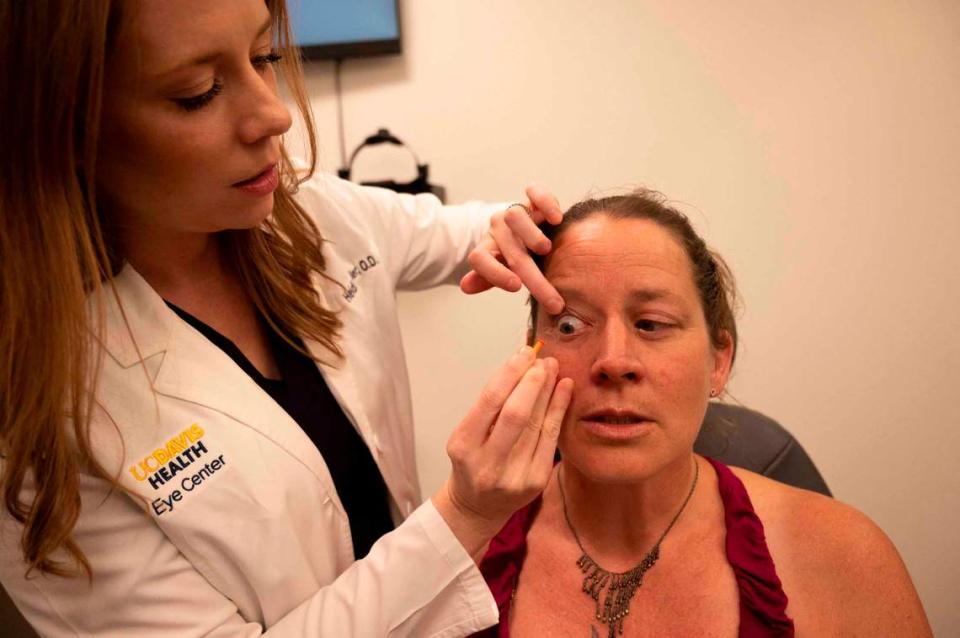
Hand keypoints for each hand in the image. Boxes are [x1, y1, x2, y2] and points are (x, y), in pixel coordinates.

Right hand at [432, 344, 573, 557]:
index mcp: (464, 446)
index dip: (510, 373)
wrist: (477, 507)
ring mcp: (514, 475)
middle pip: (516, 414)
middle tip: (542, 359)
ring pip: (537, 424)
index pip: (490, 402)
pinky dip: (558, 410)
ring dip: (547, 391)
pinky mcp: (536, 480)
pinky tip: (564, 389)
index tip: (523, 353)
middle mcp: (488, 463)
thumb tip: (521, 365)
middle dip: (532, 382)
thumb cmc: (472, 461)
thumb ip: (491, 405)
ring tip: (553, 368)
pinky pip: (550, 438)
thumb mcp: (469, 433)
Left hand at [459, 185, 564, 314]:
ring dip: (531, 235)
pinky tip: (556, 219)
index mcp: (488, 248)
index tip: (517, 287)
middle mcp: (500, 229)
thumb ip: (486, 277)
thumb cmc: (515, 253)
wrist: (528, 229)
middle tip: (553, 300)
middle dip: (533, 278)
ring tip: (545, 250)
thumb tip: (465, 286)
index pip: (479, 258)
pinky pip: (535, 192)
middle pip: (510, 251)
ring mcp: (516, 213)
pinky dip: (546, 203)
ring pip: (515, 215)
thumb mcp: (500, 268)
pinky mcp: (534, 200)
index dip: (494, 274)